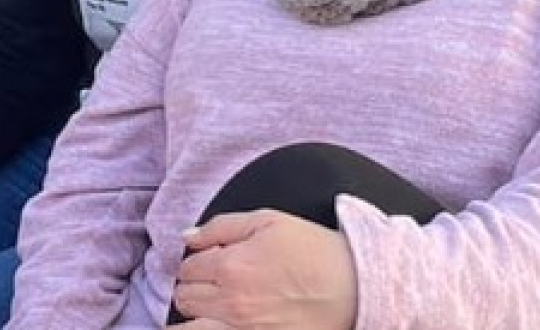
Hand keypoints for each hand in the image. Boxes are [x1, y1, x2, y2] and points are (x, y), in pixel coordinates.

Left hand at [170, 208, 356, 329]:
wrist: (354, 287)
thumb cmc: (316, 253)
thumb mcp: (268, 221)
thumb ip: (221, 226)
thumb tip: (188, 237)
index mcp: (230, 266)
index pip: (187, 268)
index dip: (196, 263)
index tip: (208, 262)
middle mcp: (230, 303)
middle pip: (184, 298)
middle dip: (192, 288)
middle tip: (210, 284)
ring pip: (189, 329)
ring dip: (191, 317)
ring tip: (204, 311)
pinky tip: (212, 325)